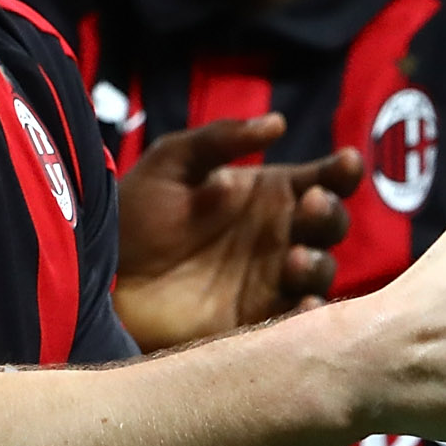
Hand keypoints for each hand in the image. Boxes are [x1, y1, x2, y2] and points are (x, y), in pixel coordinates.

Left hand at [110, 114, 362, 349]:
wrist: (99, 280)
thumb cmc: (133, 218)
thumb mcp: (171, 164)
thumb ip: (220, 140)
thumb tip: (277, 123)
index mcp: (267, 196)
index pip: (321, 179)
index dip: (341, 171)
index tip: (345, 162)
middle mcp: (278, 237)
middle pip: (329, 224)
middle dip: (329, 214)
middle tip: (310, 204)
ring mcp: (271, 281)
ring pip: (321, 271)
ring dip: (318, 263)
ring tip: (294, 259)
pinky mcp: (257, 323)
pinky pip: (297, 322)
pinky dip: (308, 315)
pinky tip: (303, 303)